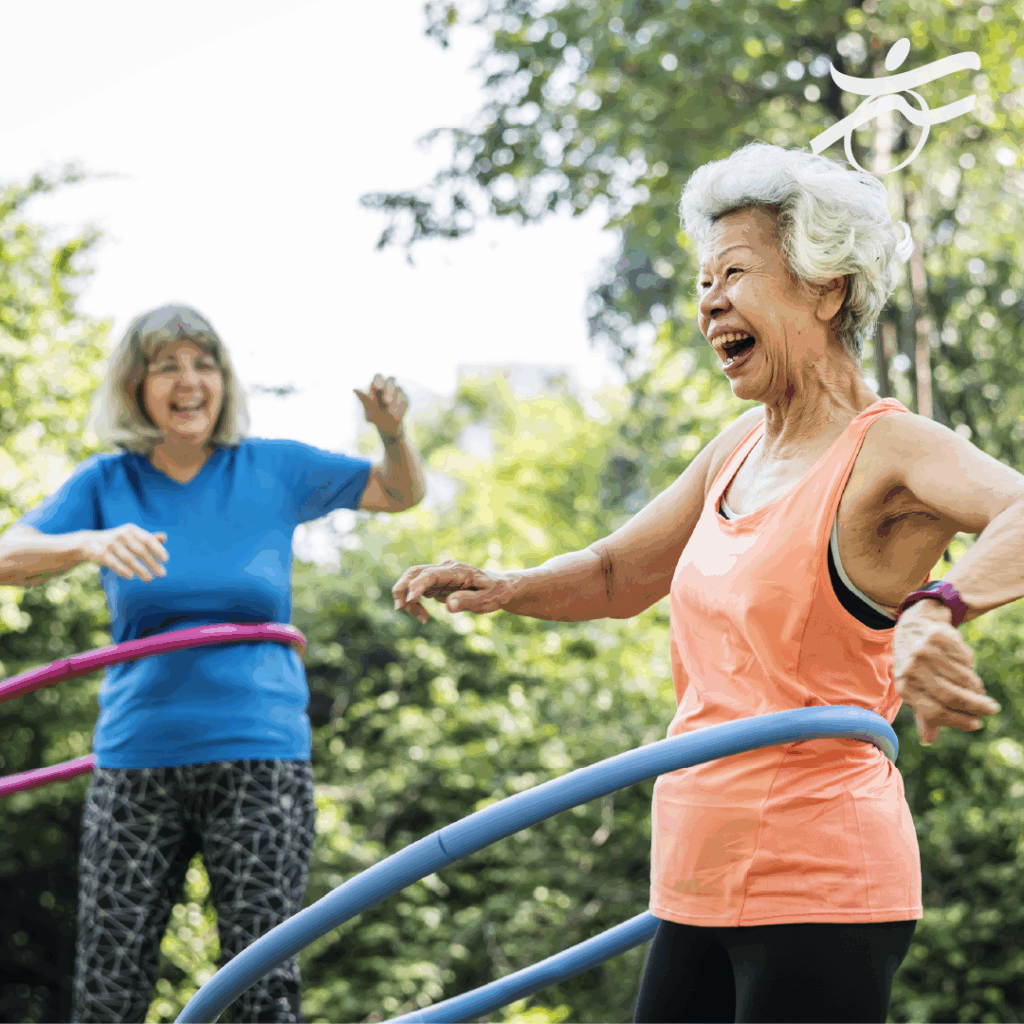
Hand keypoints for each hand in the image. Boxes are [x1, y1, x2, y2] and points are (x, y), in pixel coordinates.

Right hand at [80, 524, 167, 582]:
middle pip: (140, 550)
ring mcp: (110, 544)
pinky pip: (114, 563)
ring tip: (149, 579)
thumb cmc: (116, 541)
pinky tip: (131, 577)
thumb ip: (147, 538)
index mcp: (131, 530)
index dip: (158, 549)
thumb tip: (165, 537)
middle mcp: (122, 535)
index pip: (148, 539)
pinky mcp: (101, 553)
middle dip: (152, 563)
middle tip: (162, 574)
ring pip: (129, 559)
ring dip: (140, 570)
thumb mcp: (131, 537)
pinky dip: (123, 570)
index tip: (166, 560)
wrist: (88, 543)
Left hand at [355, 375, 407, 436]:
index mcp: (377, 387)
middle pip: (391, 379)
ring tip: (390, 413)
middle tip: (386, 401)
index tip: (377, 387)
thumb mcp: (369, 412)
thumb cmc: (375, 418)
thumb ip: (364, 401)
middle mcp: (388, 386)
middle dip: (389, 390)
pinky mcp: (406, 399)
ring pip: (399, 389)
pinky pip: (405, 400)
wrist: (389, 430)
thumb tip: (354, 389)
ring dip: (395, 400)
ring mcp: (398, 392)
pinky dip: (400, 408)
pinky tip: (396, 417)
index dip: (378, 380)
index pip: (378, 377)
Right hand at [392, 559, 515, 623]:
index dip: (418, 586)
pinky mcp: (435, 584)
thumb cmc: (495, 592)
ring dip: (407, 599)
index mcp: (457, 570)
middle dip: (402, 588)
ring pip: (412, 581)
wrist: (498, 587)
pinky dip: (414, 603)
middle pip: (415, 572)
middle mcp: (445, 569)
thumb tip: (449, 606)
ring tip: (422, 618)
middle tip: (400, 607)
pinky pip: (417, 591)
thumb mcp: (487, 599)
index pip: (431, 574)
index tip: (409, 600)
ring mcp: (438, 575)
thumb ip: (468, 601)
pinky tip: (424, 617)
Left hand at [892, 601, 999, 744]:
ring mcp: (925, 652)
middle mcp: (912, 669)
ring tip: (980, 692)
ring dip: (975, 688)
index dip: (958, 721)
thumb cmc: (915, 666)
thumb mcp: (913, 688)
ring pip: (961, 678)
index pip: (934, 711)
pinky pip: (964, 659)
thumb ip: (923, 713)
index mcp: (904, 686)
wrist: (912, 626)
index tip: (976, 724)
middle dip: (975, 706)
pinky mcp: (938, 637)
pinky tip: (968, 668)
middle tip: (991, 709)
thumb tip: (928, 740)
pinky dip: (970, 667)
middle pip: (950, 695)